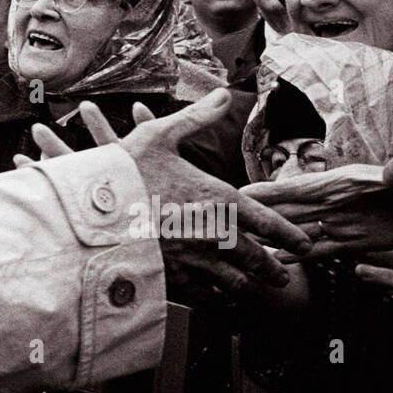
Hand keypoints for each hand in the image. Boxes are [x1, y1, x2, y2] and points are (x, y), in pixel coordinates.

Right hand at [24, 94, 309, 293]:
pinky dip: (216, 299)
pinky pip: (205, 296)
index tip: (305, 245)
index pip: (270, 223)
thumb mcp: (159, 136)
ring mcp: (195, 261)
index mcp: (219, 199)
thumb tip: (224, 93)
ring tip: (255, 290)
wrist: (88, 215)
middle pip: (258, 260)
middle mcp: (215, 234)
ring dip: (249, 287)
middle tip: (283, 276)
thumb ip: (197, 118)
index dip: (291, 236)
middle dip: (274, 270)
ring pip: (235, 283)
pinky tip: (218, 299)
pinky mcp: (172, 280)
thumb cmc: (124, 172)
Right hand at [242, 152, 392, 255]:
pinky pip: (318, 252)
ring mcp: (339, 224)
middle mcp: (332, 204)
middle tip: (223, 225)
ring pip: (296, 233)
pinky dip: (297, 257)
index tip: (234, 196)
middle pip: (285, 212)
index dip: (265, 194)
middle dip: (255, 218)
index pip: (293, 189)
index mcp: (338, 185)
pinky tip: (278, 262)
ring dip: (271, 240)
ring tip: (240, 249)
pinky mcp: (351, 242)